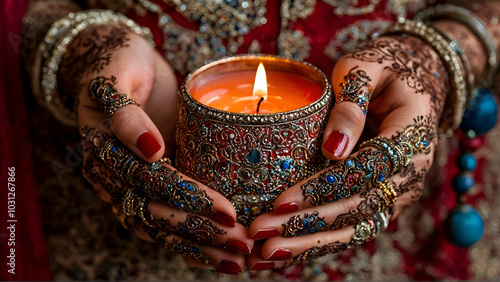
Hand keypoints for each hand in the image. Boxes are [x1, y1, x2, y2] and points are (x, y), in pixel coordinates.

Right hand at [60, 24, 251, 274]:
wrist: (118, 65)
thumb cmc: (120, 64)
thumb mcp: (116, 77)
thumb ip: (124, 113)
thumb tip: (150, 151)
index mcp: (103, 152)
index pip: (151, 184)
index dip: (189, 199)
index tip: (228, 212)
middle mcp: (114, 178)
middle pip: (157, 214)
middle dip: (201, 232)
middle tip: (242, 244)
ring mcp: (129, 187)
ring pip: (161, 227)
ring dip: (199, 247)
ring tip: (237, 261)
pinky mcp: (147, 188)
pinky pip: (164, 222)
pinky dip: (189, 242)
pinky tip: (217, 255)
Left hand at [247, 34, 448, 269]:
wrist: (416, 83)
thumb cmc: (385, 70)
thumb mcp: (367, 69)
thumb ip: (351, 104)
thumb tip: (332, 149)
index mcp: (410, 138)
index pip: (365, 171)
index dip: (323, 189)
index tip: (282, 202)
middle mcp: (410, 174)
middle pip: (359, 208)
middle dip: (308, 225)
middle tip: (261, 234)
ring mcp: (399, 192)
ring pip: (357, 228)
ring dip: (311, 244)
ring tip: (266, 255)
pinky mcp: (383, 200)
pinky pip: (354, 227)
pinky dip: (321, 243)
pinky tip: (287, 252)